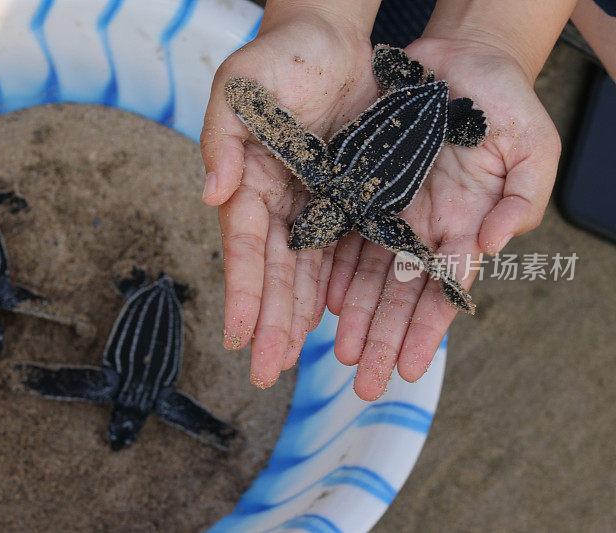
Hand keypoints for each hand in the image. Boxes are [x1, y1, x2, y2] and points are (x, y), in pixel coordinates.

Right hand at [200, 10, 378, 387]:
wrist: (329, 37)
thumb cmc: (278, 58)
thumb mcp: (240, 90)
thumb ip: (222, 140)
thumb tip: (212, 194)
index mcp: (249, 182)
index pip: (244, 247)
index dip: (241, 292)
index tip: (237, 336)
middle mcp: (278, 202)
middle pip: (273, 272)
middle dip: (268, 322)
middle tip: (263, 372)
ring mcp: (313, 204)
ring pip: (305, 271)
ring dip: (297, 316)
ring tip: (291, 359)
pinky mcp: (346, 198)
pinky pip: (342, 249)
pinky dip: (335, 285)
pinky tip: (329, 319)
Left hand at [326, 37, 560, 399]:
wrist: (460, 60)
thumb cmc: (504, 103)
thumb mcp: (532, 149)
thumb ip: (521, 200)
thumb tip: (493, 247)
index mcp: (465, 226)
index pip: (442, 290)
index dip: (424, 331)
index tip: (406, 368)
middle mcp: (425, 227)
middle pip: (400, 294)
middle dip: (382, 338)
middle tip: (363, 382)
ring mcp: (393, 209)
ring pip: (370, 273)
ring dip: (356, 316)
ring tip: (338, 353)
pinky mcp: (364, 187)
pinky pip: (346, 234)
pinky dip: (337, 268)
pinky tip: (325, 300)